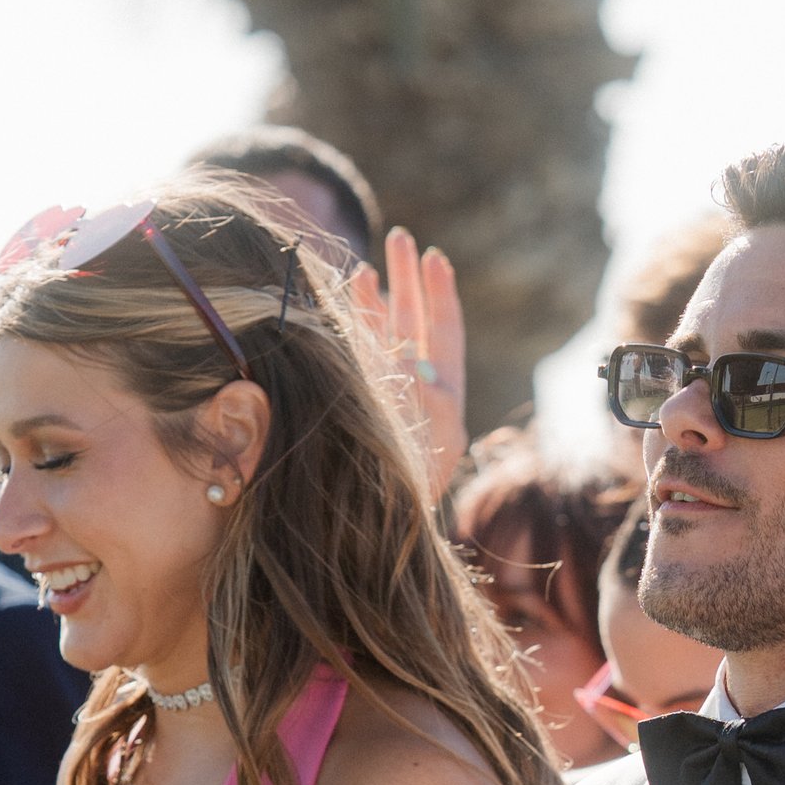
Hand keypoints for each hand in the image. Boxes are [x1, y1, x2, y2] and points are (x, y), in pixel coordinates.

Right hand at [350, 227, 467, 502]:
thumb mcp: (424, 444)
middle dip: (407, 282)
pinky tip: (339, 303)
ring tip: (365, 268)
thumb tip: (411, 362)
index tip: (434, 257)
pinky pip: (359, 363)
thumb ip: (421, 401)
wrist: (371, 546)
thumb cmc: (404, 501)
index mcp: (445, 406)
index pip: (445, 336)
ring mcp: (386, 403)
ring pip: (383, 343)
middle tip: (400, 238)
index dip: (440, 296)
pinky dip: (352, 331)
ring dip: (375, 303)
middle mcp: (417, 400)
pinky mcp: (359, 410)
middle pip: (415, 328)